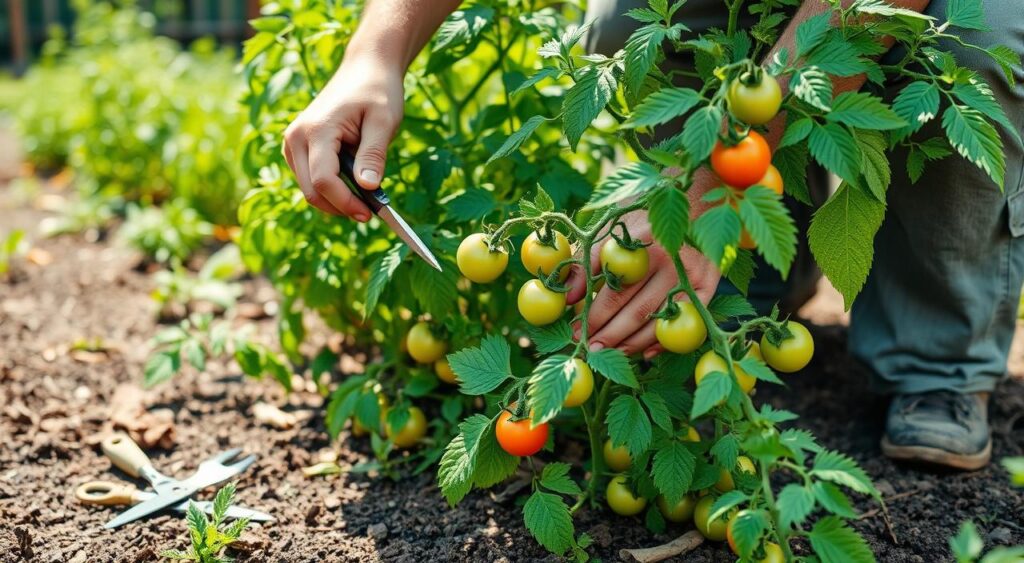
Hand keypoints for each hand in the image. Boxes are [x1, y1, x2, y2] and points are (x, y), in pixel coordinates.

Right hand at [282, 54, 403, 219]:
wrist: (364, 70)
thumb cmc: (377, 92)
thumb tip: (368, 188)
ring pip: (308, 189)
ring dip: (335, 200)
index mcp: (316, 129)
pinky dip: (330, 189)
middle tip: (370, 213)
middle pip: (311, 191)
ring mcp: (292, 143)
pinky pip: (309, 180)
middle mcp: (295, 137)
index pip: (323, 181)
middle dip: (340, 206)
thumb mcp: (384, 121)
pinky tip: (353, 184)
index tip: (369, 214)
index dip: (345, 202)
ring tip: (366, 195)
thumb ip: (374, 154)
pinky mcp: (296, 148)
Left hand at [565, 209, 720, 357]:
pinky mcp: (708, 283)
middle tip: (590, 349)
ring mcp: (691, 273)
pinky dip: (663, 340)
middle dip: (607, 334)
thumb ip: (586, 261)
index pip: (611, 290)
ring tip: (611, 353)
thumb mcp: (612, 228)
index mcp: (640, 243)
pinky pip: (682, 321)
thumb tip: (566, 297)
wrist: (692, 196)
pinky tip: (644, 352)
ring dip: (630, 343)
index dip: (591, 315)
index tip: (575, 331)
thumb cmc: (642, 216)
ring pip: (655, 320)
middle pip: (632, 310)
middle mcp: (667, 258)